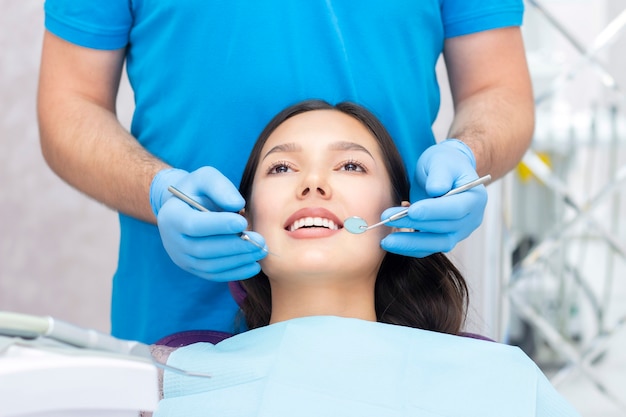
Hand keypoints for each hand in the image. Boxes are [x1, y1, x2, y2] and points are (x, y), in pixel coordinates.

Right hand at [150, 167, 266, 280]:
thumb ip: (220, 187)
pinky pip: (213, 274)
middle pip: (203, 249)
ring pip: (210, 265)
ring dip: (237, 260)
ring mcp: (182, 257)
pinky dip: (234, 273)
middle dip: (234, 246)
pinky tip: (253, 266)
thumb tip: (238, 205)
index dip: (218, 225)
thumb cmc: (198, 190)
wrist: (183, 207)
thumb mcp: (205, 178)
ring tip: (260, 251)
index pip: (193, 225)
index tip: (242, 222)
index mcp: (172, 216)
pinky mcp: (193, 268)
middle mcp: (172, 241)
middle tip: (260, 240)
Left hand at [381, 139, 487, 257]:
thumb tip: (436, 190)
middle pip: (443, 228)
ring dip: (409, 243)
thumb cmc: (444, 164)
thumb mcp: (441, 161)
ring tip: (386, 240)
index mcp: (475, 198)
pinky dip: (408, 247)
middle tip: (388, 219)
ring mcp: (458, 232)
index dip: (434, 211)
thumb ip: (440, 175)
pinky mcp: (444, 239)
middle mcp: (470, 219)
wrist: (444, 173)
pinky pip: (426, 248)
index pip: (456, 209)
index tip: (412, 211)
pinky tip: (391, 243)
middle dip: (413, 224)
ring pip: (435, 243)